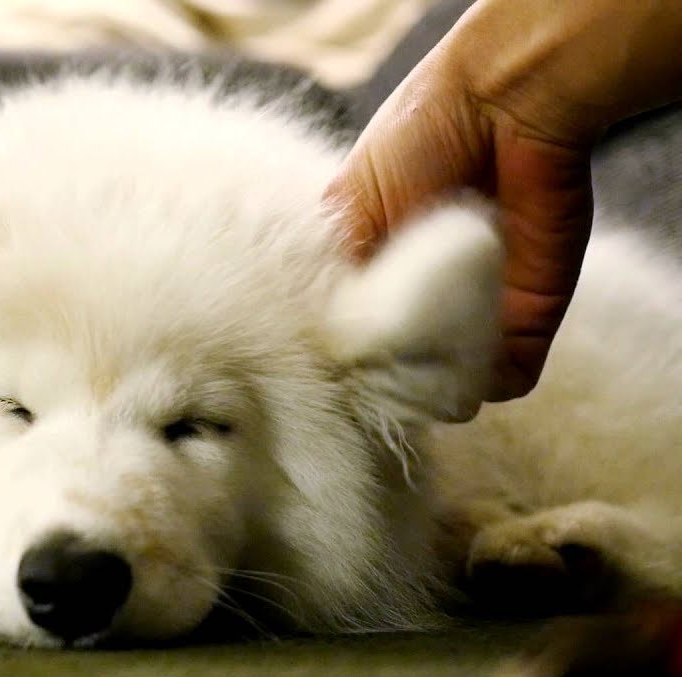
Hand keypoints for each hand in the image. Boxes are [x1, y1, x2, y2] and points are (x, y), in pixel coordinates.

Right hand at [326, 0, 681, 401]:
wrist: (502, 105)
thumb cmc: (414, 140)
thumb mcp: (344, 210)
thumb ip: (333, 283)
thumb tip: (331, 345)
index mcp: (376, 278)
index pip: (353, 344)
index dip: (341, 358)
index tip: (330, 357)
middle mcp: (426, 305)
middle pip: (399, 377)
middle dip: (386, 376)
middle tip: (378, 351)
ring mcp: (475, 318)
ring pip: (447, 388)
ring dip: (433, 379)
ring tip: (423, 339)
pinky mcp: (528, 322)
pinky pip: (505, 379)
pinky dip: (485, 376)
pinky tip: (465, 342)